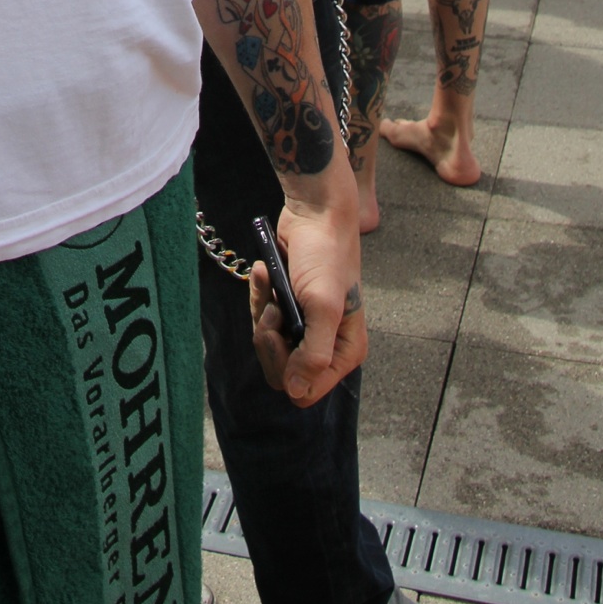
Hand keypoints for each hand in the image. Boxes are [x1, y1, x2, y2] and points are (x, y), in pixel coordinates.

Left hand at [258, 199, 365, 407]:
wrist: (312, 212)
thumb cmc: (324, 256)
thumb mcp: (323, 306)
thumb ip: (313, 354)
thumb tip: (295, 391)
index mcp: (344, 352)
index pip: (305, 391)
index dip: (286, 368)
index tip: (282, 333)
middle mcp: (325, 344)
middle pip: (281, 372)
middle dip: (269, 338)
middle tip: (274, 308)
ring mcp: (303, 325)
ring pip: (268, 343)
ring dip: (261, 310)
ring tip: (270, 281)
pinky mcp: (286, 305)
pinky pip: (260, 316)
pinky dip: (258, 293)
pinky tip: (264, 271)